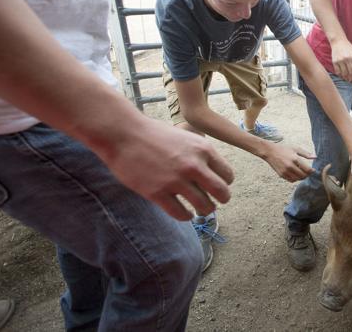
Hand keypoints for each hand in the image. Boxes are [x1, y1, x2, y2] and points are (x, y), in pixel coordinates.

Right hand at [103, 117, 233, 220]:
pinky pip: (181, 214)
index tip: (218, 186)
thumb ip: (200, 153)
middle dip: (222, 199)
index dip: (225, 182)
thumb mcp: (186, 136)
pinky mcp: (157, 193)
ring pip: (204, 206)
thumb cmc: (154, 134)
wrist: (124, 134)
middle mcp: (193, 165)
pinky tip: (185, 214)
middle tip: (216, 202)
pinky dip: (186, 216)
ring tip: (201, 210)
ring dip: (205, 210)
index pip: (227, 175)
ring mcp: (175, 180)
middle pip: (221, 192)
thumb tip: (213, 173)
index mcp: (203, 149)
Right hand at [264, 143, 314, 181]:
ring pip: (298, 179)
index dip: (312, 171)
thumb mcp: (295, 149)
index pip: (307, 169)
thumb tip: (315, 157)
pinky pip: (291, 180)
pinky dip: (295, 179)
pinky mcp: (281, 175)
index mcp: (295, 159)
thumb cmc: (284, 149)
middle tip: (308, 172)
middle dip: (307, 175)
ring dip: (301, 177)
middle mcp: (290, 166)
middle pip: (303, 176)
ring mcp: (285, 172)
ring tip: (302, 172)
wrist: (270, 152)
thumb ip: (306, 154)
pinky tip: (295, 173)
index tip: (313, 170)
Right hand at [331, 38, 351, 83]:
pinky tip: (343, 76)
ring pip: (345, 73)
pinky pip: (338, 72)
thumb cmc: (349, 48)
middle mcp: (348, 59)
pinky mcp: (335, 61)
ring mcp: (341, 60)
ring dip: (347, 78)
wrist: (338, 41)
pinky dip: (341, 75)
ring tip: (349, 80)